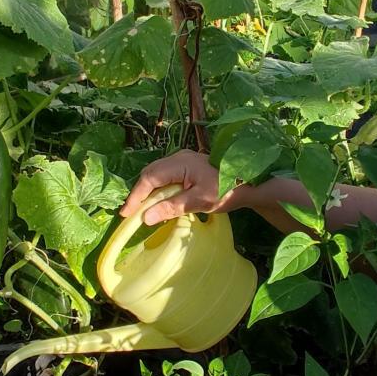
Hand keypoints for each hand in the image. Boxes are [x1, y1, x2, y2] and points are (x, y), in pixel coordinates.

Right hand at [119, 150, 241, 225]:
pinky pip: (165, 176)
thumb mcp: (199, 202)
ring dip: (148, 191)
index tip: (126, 214)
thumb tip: (146, 218)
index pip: (149, 178)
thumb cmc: (226, 190)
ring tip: (142, 210)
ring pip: (156, 174)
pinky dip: (158, 189)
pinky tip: (159, 202)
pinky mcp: (187, 167)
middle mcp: (178, 157)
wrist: (249, 183)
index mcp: (180, 163)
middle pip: (150, 173)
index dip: (136, 196)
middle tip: (131, 213)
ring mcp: (183, 161)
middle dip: (139, 193)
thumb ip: (171, 208)